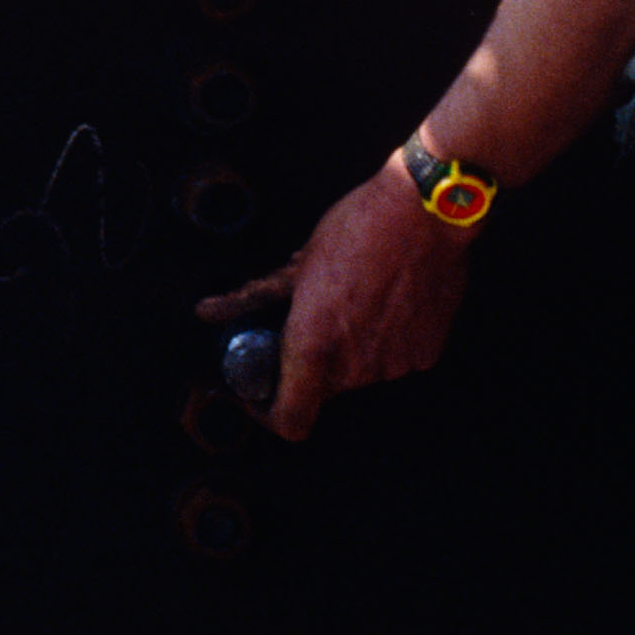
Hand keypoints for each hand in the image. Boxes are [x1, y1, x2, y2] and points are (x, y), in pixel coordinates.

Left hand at [199, 161, 477, 442]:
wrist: (426, 213)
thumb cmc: (356, 229)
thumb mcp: (297, 264)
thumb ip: (252, 298)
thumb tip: (207, 311)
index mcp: (315, 347)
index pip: (290, 421)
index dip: (268, 412)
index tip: (259, 389)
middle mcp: (356, 367)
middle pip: (322, 388)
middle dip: (310, 361)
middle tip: (310, 318)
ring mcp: (395, 365)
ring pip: (359, 372)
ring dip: (349, 348)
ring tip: (353, 298)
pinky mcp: (426, 354)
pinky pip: (393, 359)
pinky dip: (383, 340)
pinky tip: (384, 301)